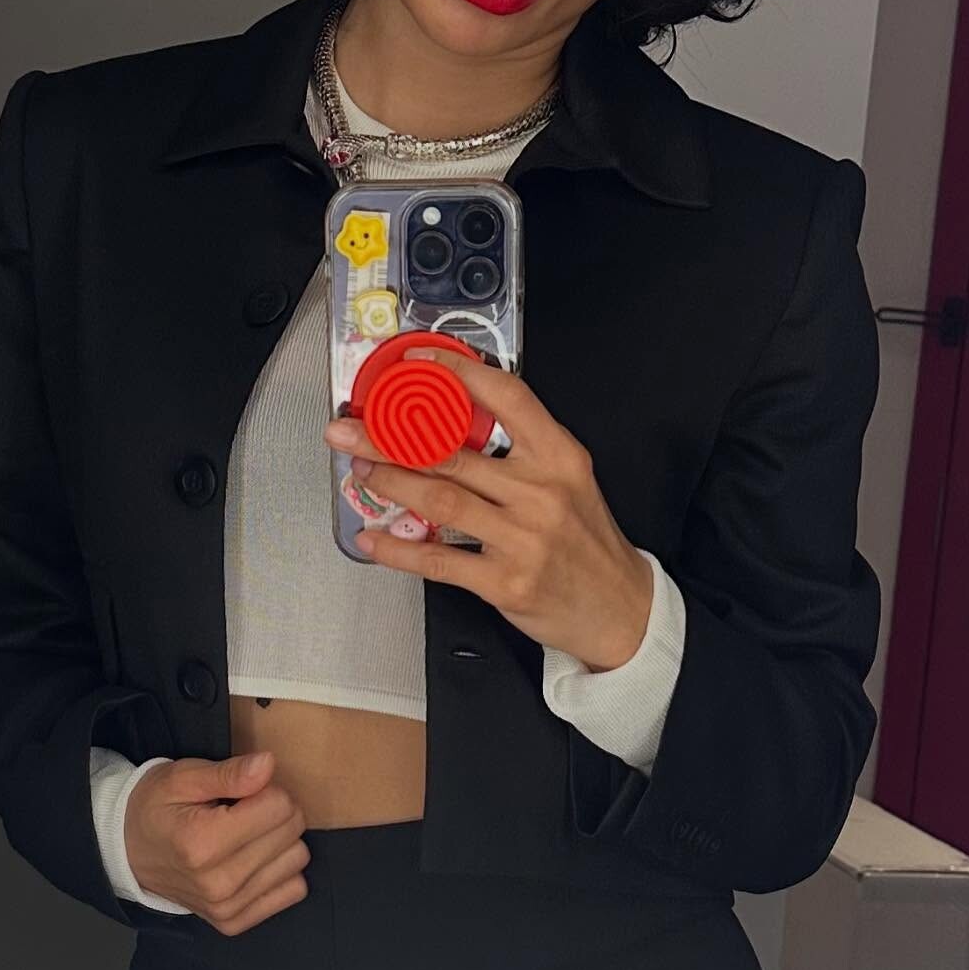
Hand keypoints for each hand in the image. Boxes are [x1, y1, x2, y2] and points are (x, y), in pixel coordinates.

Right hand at [125, 751, 311, 934]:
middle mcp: (218, 882)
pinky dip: (281, 869)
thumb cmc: (156, 807)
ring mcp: (227, 908)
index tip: (242, 791)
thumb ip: (229, 772)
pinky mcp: (234, 922)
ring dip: (280, 840)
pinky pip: (293, 890)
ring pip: (297, 860)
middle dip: (276, 810)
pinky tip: (255, 857)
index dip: (266, 788)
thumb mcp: (184, 777)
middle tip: (244, 809)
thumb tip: (269, 764)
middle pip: (291, 831)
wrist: (127, 851)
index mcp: (203, 842)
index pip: (279, 805)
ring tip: (247, 833)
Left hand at [324, 345, 652, 671]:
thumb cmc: (584, 539)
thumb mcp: (568, 479)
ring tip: (360, 470)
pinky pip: (439, 561)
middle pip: (452, 453)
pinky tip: (372, 539)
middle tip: (349, 428)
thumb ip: (520, 448)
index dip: (458, 373)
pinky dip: (398, 549)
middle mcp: (541, 493)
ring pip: (440, 500)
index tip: (418, 361)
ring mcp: (523, 539)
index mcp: (558, 456)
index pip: (506, 397)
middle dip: (389, 437)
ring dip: (389, 483)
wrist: (619, 608)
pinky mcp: (505, 582)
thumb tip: (447, 420)